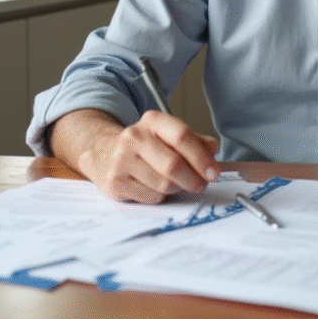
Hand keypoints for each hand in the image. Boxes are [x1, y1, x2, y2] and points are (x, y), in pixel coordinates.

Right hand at [52, 109, 220, 203]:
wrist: (104, 153)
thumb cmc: (145, 146)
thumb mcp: (168, 135)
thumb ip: (194, 141)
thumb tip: (212, 149)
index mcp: (152, 121)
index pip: (182, 136)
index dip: (201, 157)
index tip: (213, 172)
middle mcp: (134, 137)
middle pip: (173, 164)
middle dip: (193, 179)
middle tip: (201, 184)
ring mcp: (121, 160)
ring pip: (164, 185)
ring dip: (178, 188)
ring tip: (178, 184)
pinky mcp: (115, 182)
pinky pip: (151, 197)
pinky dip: (161, 196)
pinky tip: (157, 188)